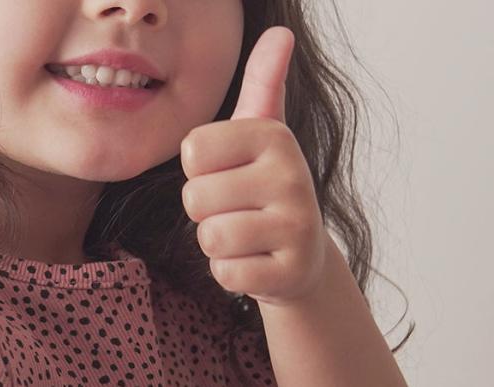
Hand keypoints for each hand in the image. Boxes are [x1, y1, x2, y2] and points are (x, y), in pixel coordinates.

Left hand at [180, 26, 329, 306]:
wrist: (301, 256)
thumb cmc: (265, 187)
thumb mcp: (261, 132)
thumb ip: (264, 81)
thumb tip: (281, 31)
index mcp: (275, 136)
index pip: (192, 151)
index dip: (200, 169)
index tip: (230, 172)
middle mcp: (292, 176)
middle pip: (196, 197)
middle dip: (206, 210)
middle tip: (240, 209)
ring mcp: (296, 227)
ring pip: (210, 237)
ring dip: (217, 243)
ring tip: (247, 234)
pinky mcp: (290, 272)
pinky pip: (225, 274)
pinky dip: (231, 272)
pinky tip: (257, 261)